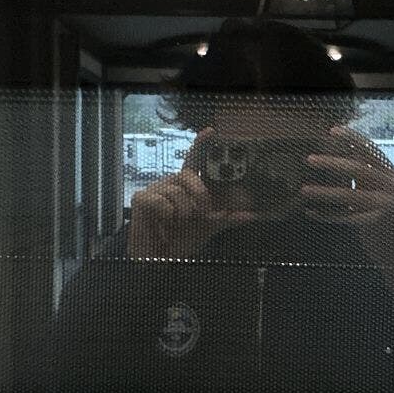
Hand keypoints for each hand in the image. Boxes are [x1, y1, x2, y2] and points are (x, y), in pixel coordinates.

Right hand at [128, 130, 255, 259]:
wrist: (157, 260)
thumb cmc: (180, 240)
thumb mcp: (208, 228)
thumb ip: (227, 219)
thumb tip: (252, 215)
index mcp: (186, 186)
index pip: (194, 160)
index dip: (200, 144)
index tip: (210, 132)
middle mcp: (171, 184)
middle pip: (188, 175)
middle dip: (200, 195)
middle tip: (203, 213)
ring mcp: (155, 189)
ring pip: (177, 191)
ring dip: (183, 212)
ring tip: (178, 224)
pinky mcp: (141, 199)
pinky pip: (161, 201)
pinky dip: (167, 216)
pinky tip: (163, 225)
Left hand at [301, 126, 393, 273]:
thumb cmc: (386, 219)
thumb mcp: (379, 192)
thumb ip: (364, 176)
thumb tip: (338, 156)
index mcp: (392, 175)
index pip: (371, 151)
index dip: (352, 139)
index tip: (332, 131)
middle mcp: (392, 187)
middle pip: (359, 169)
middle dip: (332, 162)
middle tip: (309, 159)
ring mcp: (385, 205)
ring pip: (349, 195)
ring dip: (324, 192)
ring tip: (304, 190)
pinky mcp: (375, 224)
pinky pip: (344, 217)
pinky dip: (326, 215)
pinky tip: (310, 212)